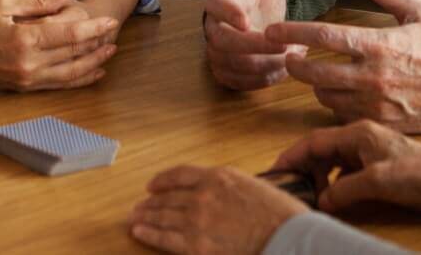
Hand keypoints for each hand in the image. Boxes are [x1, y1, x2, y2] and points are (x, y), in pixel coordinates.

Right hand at [0, 0, 119, 89]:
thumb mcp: (3, 4)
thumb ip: (38, 1)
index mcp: (24, 39)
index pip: (70, 34)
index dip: (95, 28)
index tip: (111, 20)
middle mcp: (28, 63)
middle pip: (74, 54)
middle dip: (98, 44)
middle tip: (115, 32)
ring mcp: (26, 79)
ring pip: (70, 74)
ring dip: (94, 63)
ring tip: (110, 52)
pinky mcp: (23, 88)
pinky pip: (58, 85)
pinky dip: (79, 79)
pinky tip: (93, 73)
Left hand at [130, 165, 305, 253]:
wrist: (286, 236)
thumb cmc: (278, 214)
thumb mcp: (251, 185)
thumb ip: (228, 187)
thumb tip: (215, 193)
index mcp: (217, 176)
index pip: (180, 174)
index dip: (163, 180)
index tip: (152, 185)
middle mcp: (203, 194)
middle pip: (168, 196)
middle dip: (151, 202)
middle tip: (139, 206)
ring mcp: (198, 220)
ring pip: (163, 215)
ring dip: (146, 216)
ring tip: (134, 218)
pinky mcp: (196, 246)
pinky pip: (165, 238)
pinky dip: (149, 234)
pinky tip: (139, 232)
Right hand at [204, 0, 296, 89]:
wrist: (263, 16)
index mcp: (219, 0)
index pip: (214, 6)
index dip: (228, 14)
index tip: (247, 21)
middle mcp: (212, 28)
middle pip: (223, 43)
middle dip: (255, 47)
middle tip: (285, 47)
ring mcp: (217, 52)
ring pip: (233, 66)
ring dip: (264, 65)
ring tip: (291, 55)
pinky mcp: (226, 72)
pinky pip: (239, 83)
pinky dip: (262, 80)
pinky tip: (282, 69)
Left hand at [265, 0, 420, 132]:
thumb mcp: (417, 9)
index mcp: (379, 44)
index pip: (324, 36)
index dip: (292, 32)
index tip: (271, 31)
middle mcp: (373, 76)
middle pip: (315, 72)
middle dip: (294, 64)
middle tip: (286, 56)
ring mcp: (376, 104)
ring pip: (325, 96)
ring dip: (316, 84)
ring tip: (318, 74)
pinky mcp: (381, 124)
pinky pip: (343, 116)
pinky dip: (335, 104)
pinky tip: (340, 92)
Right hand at [272, 119, 420, 214]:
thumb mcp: (379, 182)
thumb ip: (345, 189)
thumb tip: (320, 200)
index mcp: (358, 134)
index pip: (314, 142)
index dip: (292, 156)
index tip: (274, 171)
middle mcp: (359, 138)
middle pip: (320, 150)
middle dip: (302, 168)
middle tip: (287, 189)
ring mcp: (368, 151)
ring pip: (331, 161)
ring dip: (317, 177)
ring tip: (307, 196)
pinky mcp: (376, 165)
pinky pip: (345, 171)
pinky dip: (333, 183)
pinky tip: (331, 197)